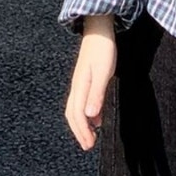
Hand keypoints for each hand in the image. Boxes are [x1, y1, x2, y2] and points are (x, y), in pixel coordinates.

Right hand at [65, 14, 115, 150]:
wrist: (98, 29)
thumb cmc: (103, 49)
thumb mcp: (103, 72)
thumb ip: (97, 94)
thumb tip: (90, 116)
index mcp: (80, 86)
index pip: (77, 116)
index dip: (82, 132)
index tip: (89, 145)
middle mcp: (76, 87)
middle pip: (72, 114)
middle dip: (79, 132)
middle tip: (89, 146)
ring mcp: (79, 82)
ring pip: (74, 109)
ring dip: (81, 124)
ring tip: (91, 136)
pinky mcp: (84, 79)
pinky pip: (80, 101)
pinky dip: (86, 113)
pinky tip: (96, 117)